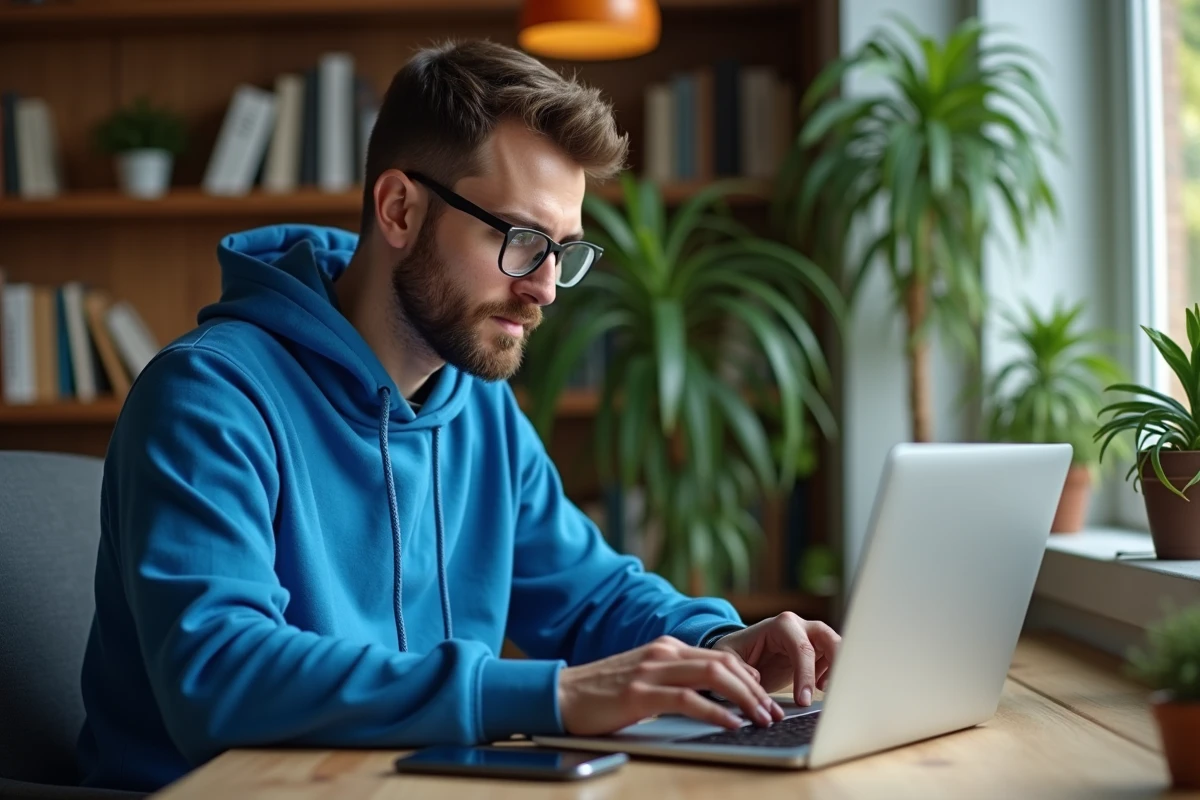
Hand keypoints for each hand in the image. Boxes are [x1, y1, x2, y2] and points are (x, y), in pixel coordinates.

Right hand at [557, 635, 786, 735]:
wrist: (559, 695)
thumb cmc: (602, 694)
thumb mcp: (645, 680)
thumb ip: (676, 682)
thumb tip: (715, 701)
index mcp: (666, 648)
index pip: (721, 656)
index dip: (750, 678)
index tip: (767, 699)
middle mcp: (663, 653)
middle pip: (725, 663)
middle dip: (756, 689)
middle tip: (773, 712)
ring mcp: (652, 670)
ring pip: (714, 677)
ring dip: (745, 699)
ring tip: (761, 719)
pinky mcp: (640, 694)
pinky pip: (689, 700)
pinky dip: (716, 713)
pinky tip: (732, 724)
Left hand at [712, 611, 840, 706]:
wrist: (742, 653)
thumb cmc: (735, 653)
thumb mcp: (728, 658)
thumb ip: (740, 667)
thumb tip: (755, 678)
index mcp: (780, 625)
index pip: (801, 647)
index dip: (805, 674)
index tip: (803, 700)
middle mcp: (800, 626)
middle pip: (829, 639)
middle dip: (836, 664)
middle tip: (829, 693)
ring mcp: (811, 637)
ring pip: (838, 648)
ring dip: (838, 670)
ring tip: (823, 690)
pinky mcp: (818, 651)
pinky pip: (836, 660)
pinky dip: (835, 674)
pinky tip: (821, 688)